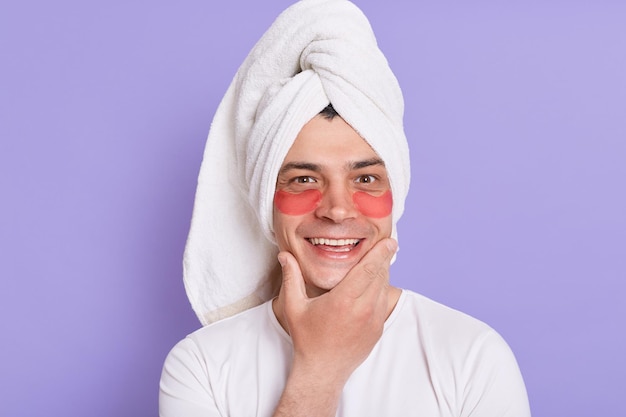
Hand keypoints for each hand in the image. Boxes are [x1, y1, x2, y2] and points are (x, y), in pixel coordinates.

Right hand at [276, 237, 397, 384]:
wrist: (323, 371)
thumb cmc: (307, 339)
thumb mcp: (294, 307)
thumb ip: (291, 278)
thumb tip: (284, 255)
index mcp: (343, 300)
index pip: (368, 270)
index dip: (380, 253)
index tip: (389, 241)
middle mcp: (363, 309)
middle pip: (381, 276)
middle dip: (384, 259)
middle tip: (387, 244)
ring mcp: (374, 320)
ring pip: (385, 288)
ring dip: (383, 274)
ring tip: (379, 261)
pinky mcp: (378, 329)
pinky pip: (385, 303)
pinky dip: (382, 290)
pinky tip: (374, 284)